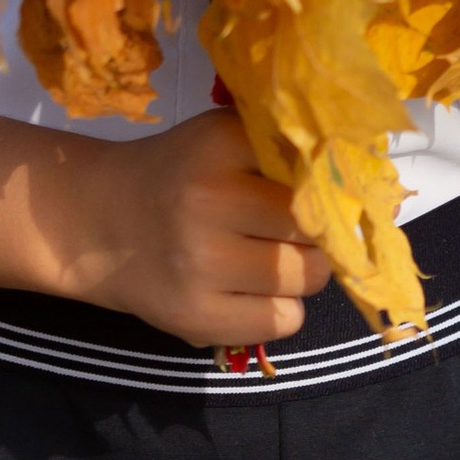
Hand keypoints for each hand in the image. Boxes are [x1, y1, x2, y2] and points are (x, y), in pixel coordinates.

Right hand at [55, 109, 333, 350]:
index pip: (312, 165)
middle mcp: (209, 199)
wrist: (98, 223)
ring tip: (270, 259)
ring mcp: (201, 263)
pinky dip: (281, 309)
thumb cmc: (177, 176)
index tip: (320, 188)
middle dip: (316, 231)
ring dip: (301, 271)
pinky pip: (284, 320)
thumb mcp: (219, 139)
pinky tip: (251, 291)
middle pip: (314, 224)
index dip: (324, 181)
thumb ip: (279, 148)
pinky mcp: (197, 316)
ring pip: (307, 276)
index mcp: (219, 144)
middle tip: (294, 230)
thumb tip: (361, 178)